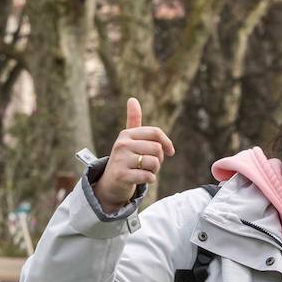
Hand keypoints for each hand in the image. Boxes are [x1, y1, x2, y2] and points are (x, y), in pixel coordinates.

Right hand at [94, 98, 175, 212]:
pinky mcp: (122, 175)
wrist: (111, 182)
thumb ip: (134, 121)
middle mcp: (122, 144)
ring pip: (154, 163)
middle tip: (149, 164)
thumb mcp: (129, 140)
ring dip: (154, 170)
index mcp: (127, 134)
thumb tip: (132, 99)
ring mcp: (121, 160)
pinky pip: (148, 176)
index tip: (170, 151)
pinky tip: (141, 179)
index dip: (167, 143)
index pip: (155, 132)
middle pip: (157, 149)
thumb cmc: (125, 159)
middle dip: (159, 160)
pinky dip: (150, 179)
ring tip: (144, 171)